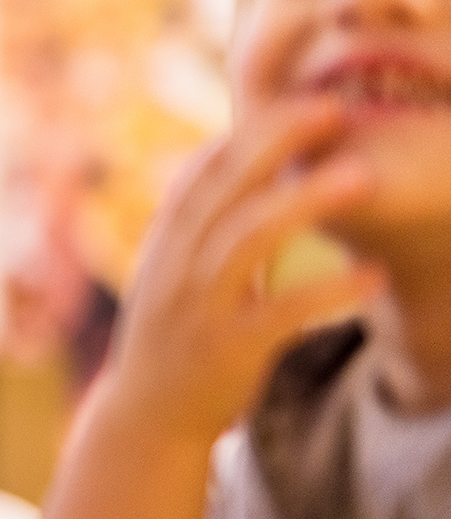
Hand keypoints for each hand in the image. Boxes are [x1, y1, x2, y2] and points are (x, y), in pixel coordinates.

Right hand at [93, 97, 382, 452]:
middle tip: (332, 107)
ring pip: (248, 239)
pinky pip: (284, 312)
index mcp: (167, 241)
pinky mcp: (228, 348)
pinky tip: (372, 274)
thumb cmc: (176, 337)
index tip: (301, 100)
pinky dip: (329, 291)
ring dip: (305, 202)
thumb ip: (205, 226)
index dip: (250, 131)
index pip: (204, 169)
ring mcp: (197, 305)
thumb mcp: (176, 273)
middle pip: (225, 188)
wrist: (147, 418)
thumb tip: (248, 169)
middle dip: (276, 141)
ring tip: (363, 176)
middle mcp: (176, 264)